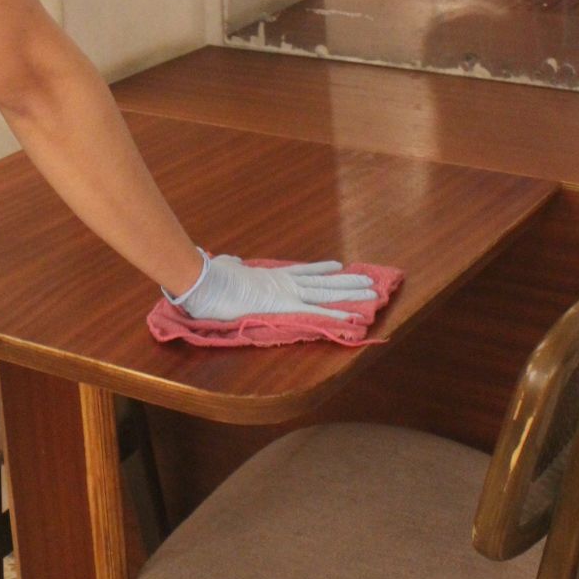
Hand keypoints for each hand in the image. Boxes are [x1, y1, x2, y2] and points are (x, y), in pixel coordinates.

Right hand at [175, 253, 377, 322]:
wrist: (206, 281)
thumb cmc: (211, 279)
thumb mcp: (223, 269)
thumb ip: (230, 266)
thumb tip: (230, 261)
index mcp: (271, 276)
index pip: (303, 273)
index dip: (321, 270)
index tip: (336, 267)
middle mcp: (285, 282)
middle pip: (322, 281)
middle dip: (346, 281)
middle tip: (367, 280)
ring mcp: (287, 292)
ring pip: (326, 292)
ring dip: (350, 292)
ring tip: (372, 291)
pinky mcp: (285, 305)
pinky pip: (317, 312)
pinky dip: (336, 315)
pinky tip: (354, 317)